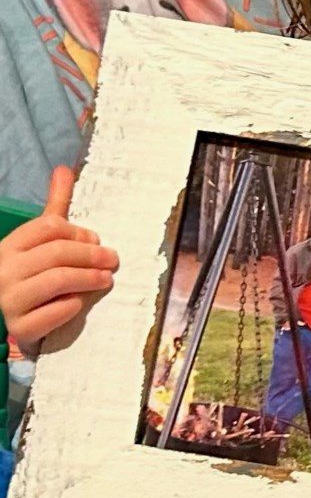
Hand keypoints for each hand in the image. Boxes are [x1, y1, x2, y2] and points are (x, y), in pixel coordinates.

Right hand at [0, 167, 118, 352]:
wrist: (10, 317)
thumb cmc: (33, 273)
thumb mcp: (40, 240)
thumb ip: (55, 207)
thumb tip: (65, 170)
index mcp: (11, 245)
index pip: (50, 227)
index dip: (79, 232)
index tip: (96, 240)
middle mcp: (5, 270)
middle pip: (58, 252)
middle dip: (92, 255)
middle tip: (113, 259)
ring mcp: (9, 299)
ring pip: (57, 280)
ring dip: (89, 278)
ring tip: (106, 279)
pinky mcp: (19, 327)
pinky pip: (53, 313)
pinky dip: (71, 306)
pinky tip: (80, 303)